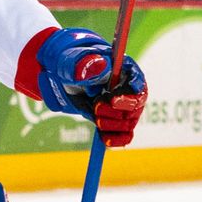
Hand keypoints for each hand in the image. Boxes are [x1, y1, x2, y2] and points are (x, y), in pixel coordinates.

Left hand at [31, 27, 148, 146]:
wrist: (65, 77)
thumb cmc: (71, 63)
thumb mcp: (72, 61)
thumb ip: (84, 64)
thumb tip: (100, 66)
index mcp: (124, 68)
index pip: (137, 81)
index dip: (129, 92)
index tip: (112, 99)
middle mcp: (129, 88)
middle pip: (135, 105)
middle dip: (116, 111)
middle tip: (96, 108)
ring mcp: (124, 107)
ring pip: (128, 122)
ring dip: (112, 124)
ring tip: (95, 117)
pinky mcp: (116, 121)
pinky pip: (124, 135)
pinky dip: (116, 139)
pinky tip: (104, 140)